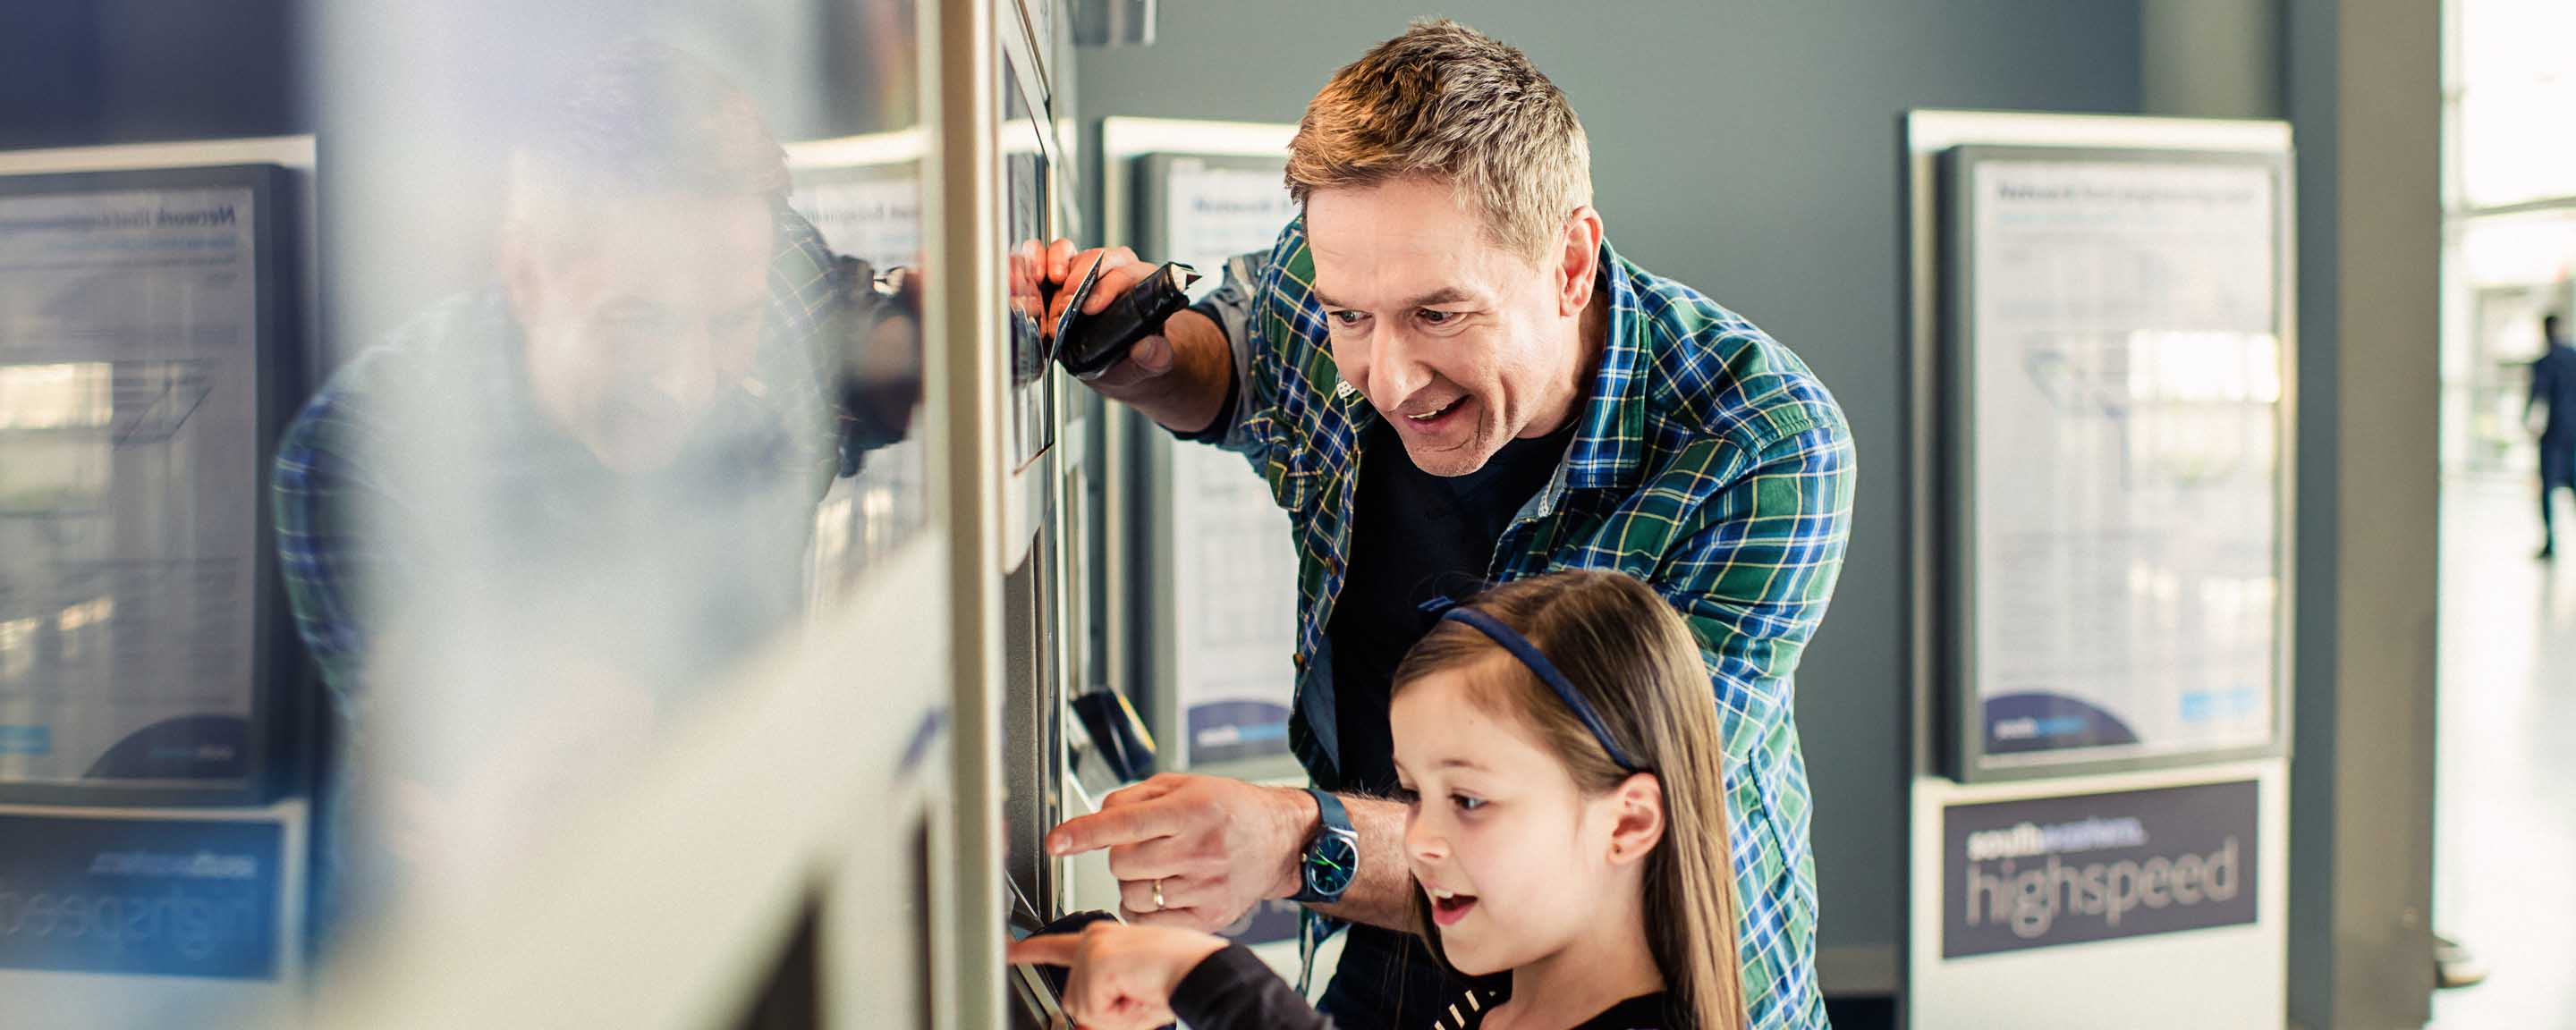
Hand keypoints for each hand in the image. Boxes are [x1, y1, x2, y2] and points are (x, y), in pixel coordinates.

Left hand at [1007, 922, 1228, 1029]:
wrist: (1200, 969)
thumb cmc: (1180, 974)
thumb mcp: (1133, 989)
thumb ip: (1105, 997)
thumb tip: (1084, 1017)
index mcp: (1104, 940)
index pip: (1058, 945)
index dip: (1030, 949)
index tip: (1008, 949)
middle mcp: (1093, 938)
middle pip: (1073, 997)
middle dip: (1104, 1011)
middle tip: (1138, 996)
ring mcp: (1091, 947)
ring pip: (1082, 1006)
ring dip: (1113, 1013)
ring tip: (1141, 992)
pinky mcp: (1095, 960)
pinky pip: (1094, 1009)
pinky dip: (1118, 1014)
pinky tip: (1137, 992)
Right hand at [1037, 240, 1183, 392]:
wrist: (1121, 361)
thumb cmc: (1137, 354)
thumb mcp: (1152, 361)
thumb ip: (1155, 356)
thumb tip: (1145, 348)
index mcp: (1141, 285)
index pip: (1127, 273)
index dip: (1107, 287)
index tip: (1090, 307)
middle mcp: (1113, 270)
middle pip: (1096, 258)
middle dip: (1078, 279)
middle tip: (1065, 305)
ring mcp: (1084, 272)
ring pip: (1069, 252)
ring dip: (1054, 263)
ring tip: (1044, 281)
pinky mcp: (1060, 277)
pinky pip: (1045, 256)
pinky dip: (1034, 260)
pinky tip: (1031, 276)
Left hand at [1046, 773, 1317, 931]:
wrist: (1281, 840)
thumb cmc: (1229, 809)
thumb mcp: (1185, 785)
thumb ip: (1135, 798)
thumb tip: (1095, 818)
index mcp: (1190, 810)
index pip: (1124, 823)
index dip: (1084, 832)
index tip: (1056, 842)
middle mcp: (1198, 849)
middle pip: (1121, 863)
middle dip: (1121, 854)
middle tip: (1145, 845)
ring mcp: (1204, 887)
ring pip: (1132, 894)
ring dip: (1132, 883)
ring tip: (1159, 868)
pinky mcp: (1208, 916)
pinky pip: (1149, 921)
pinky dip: (1143, 909)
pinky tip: (1162, 892)